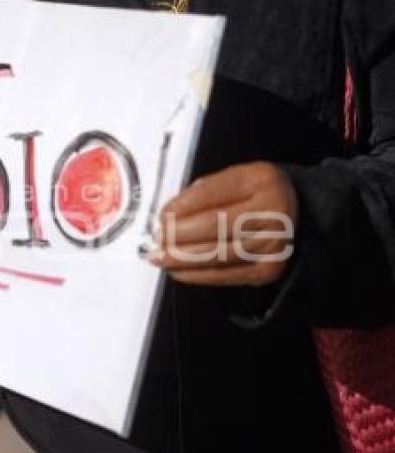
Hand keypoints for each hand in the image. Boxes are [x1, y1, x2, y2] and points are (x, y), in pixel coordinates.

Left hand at [148, 161, 297, 286]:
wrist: (296, 213)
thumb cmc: (254, 194)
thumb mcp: (235, 177)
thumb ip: (203, 191)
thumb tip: (170, 215)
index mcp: (260, 180)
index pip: (213, 194)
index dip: (183, 207)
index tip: (162, 215)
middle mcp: (272, 212)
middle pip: (214, 226)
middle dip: (178, 234)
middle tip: (156, 238)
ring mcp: (273, 244)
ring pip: (217, 254)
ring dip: (181, 258)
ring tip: (160, 257)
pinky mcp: (268, 270)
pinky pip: (225, 276)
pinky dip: (197, 275)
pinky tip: (178, 271)